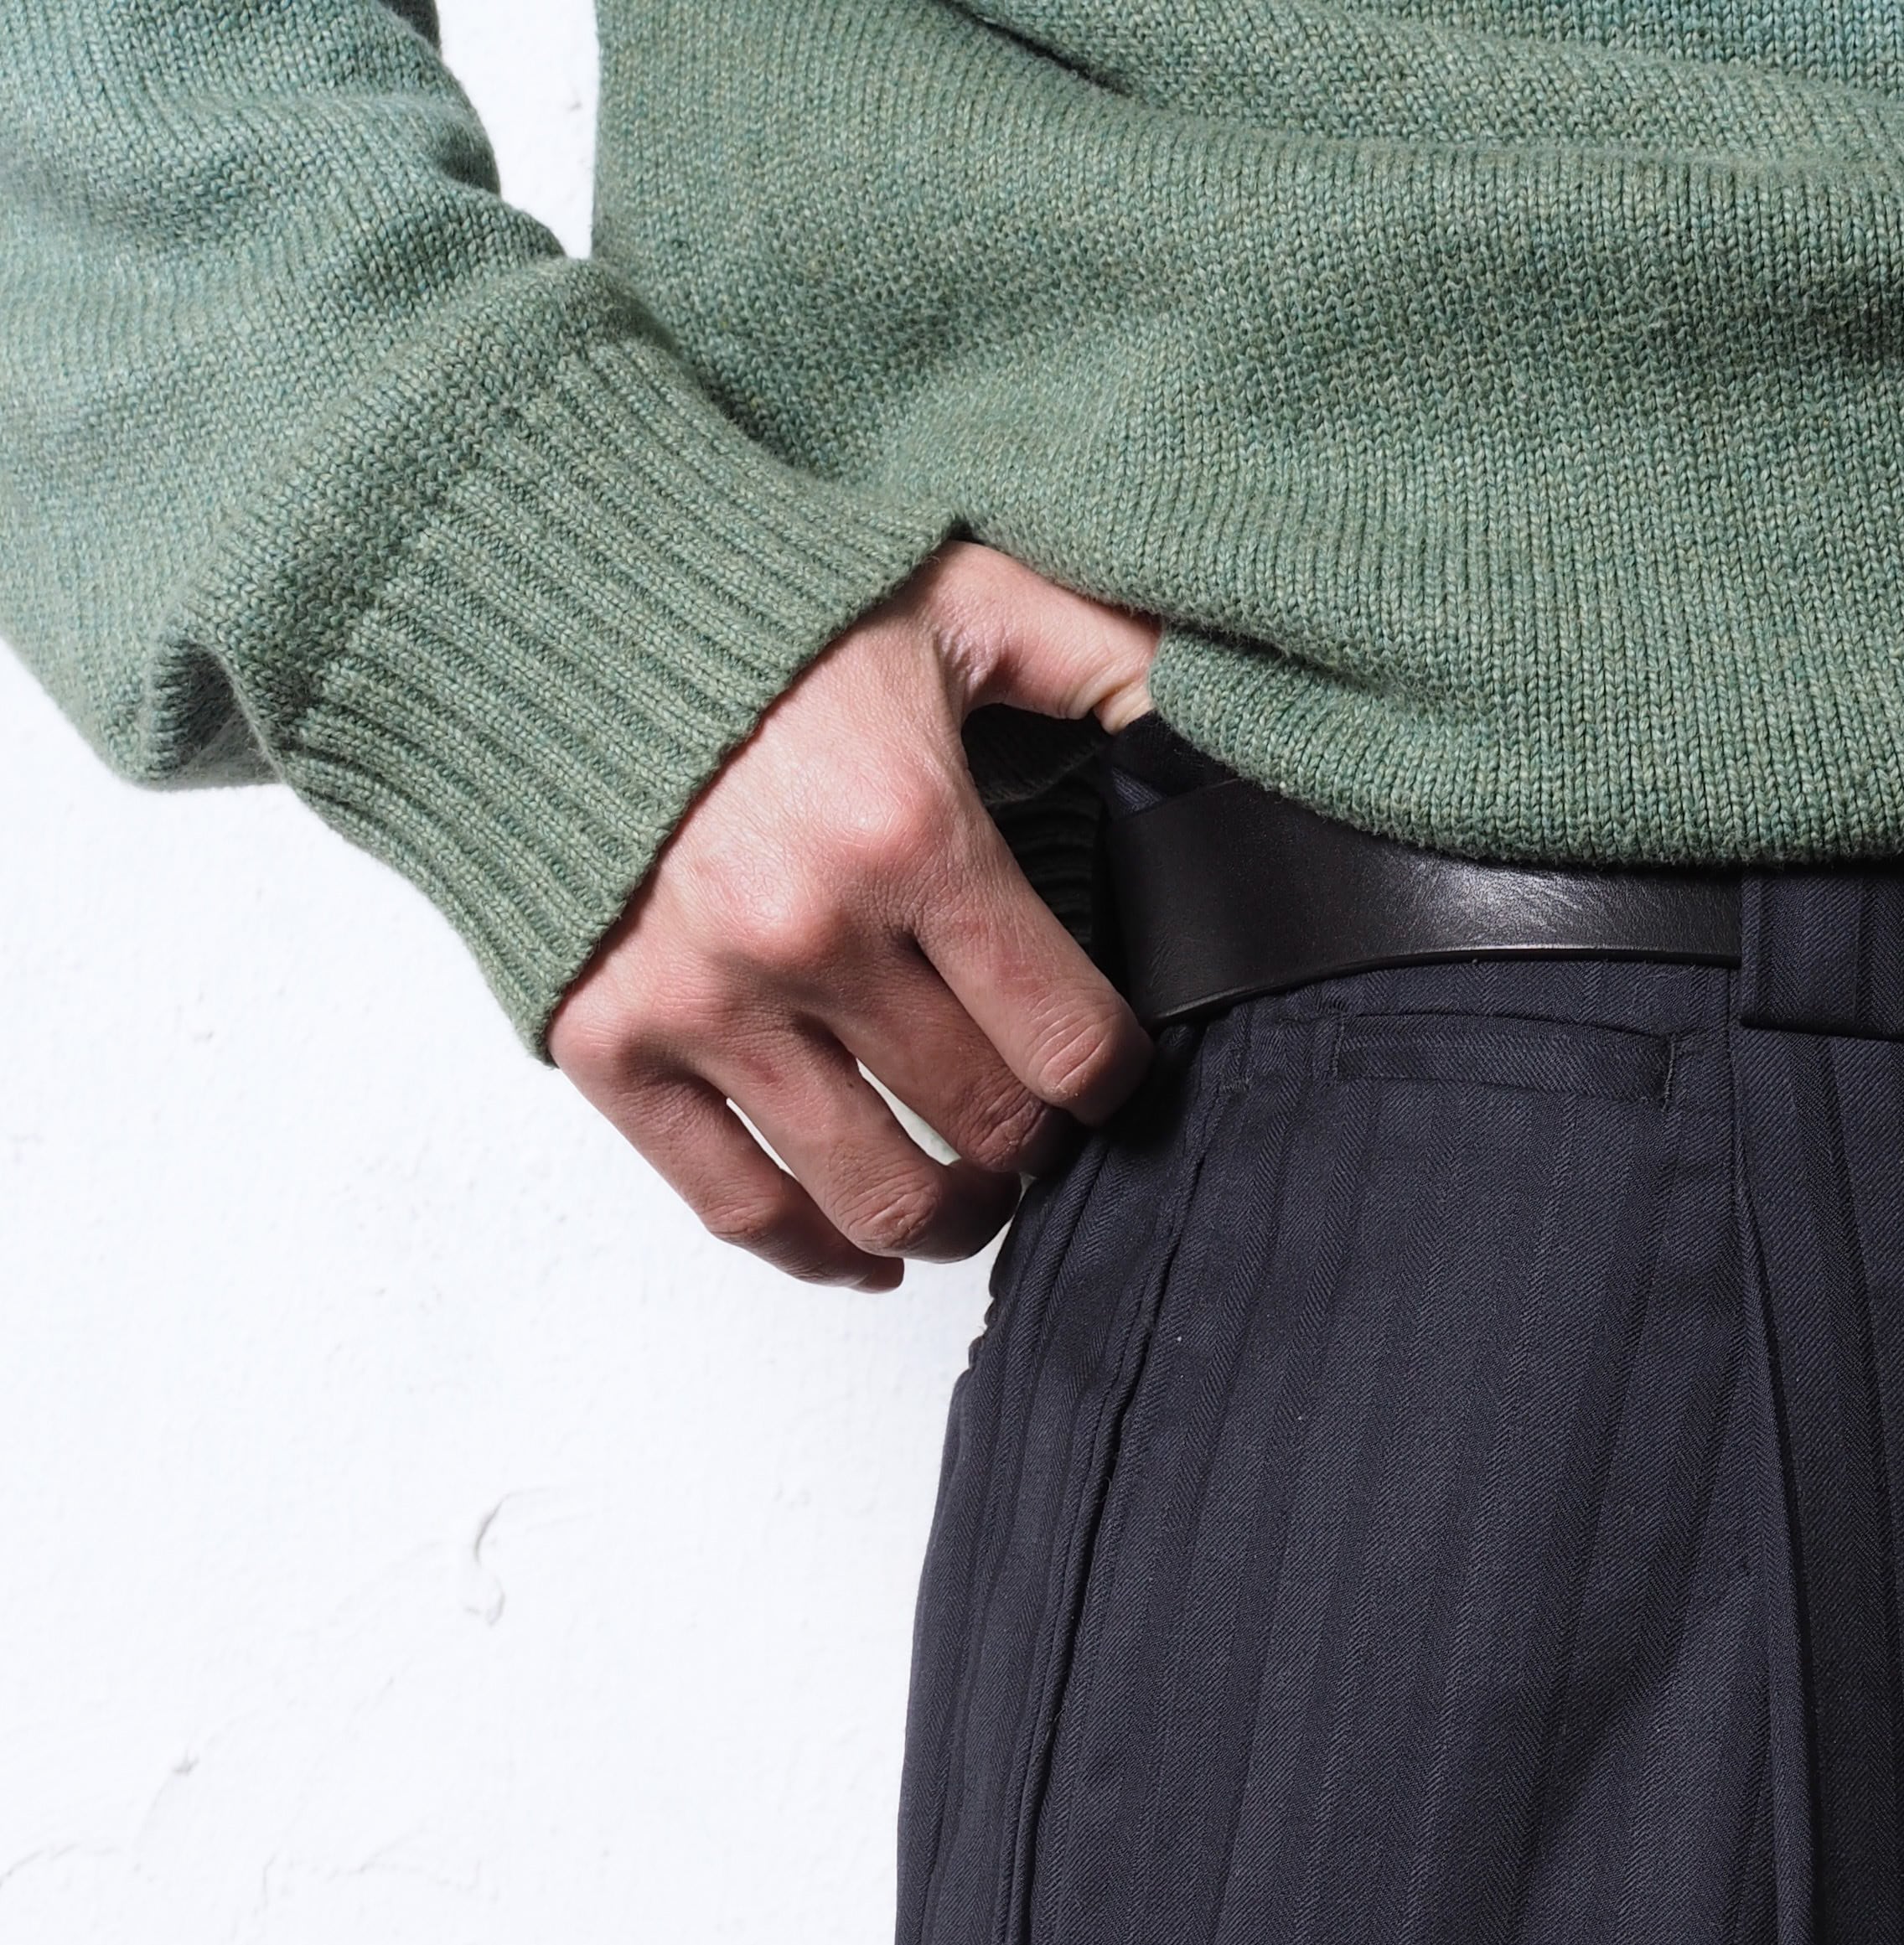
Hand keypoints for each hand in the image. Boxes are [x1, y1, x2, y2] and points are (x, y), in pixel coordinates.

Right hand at [550, 543, 1158, 1288]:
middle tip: (1040, 1126)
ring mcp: (702, 1000)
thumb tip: (1226, 714)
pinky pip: (736, 1205)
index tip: (1110, 1074)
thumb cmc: (755, 599)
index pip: (1070, 1044)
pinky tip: (864, 1249)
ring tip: (973, 1193)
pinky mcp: (610, 1040)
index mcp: (910, 833)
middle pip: (986, 1129)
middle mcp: (806, 934)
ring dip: (951, 1220)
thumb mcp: (957, 593)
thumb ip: (1103, 654)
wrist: (536, 597)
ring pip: (878, 1196)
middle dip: (1036, 1146)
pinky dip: (815, 1252)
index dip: (1113, 1083)